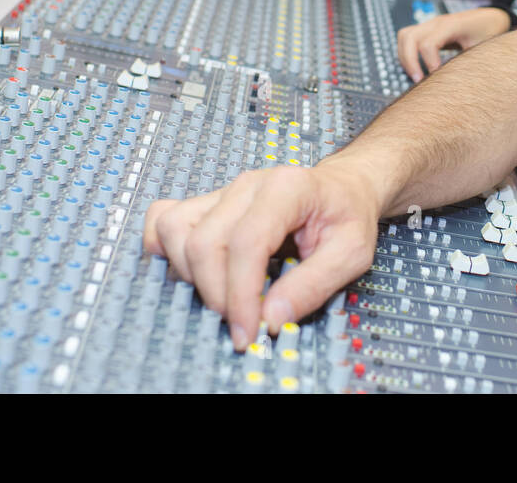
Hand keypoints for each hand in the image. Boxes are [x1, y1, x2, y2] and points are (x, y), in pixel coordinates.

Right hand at [143, 161, 382, 349]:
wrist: (343, 188)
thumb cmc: (347, 215)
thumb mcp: (351, 253)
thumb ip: (314, 286)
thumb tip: (271, 317)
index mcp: (287, 189)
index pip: (247, 242)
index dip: (241, 295)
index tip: (250, 331)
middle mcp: (248, 185)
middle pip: (205, 242)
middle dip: (217, 296)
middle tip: (242, 324)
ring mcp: (223, 192)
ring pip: (175, 230)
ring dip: (189, 275)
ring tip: (223, 298)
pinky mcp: (208, 203)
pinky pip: (164, 218)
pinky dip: (165, 248)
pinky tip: (189, 271)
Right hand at [395, 7, 510, 80]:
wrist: (490, 19)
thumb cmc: (489, 32)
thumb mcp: (483, 49)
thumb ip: (469, 64)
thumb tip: (457, 87)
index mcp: (452, 25)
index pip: (429, 43)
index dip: (430, 63)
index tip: (437, 78)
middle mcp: (437, 22)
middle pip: (409, 36)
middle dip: (409, 61)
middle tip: (419, 81)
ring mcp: (431, 24)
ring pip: (405, 36)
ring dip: (405, 57)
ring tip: (415, 76)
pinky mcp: (428, 30)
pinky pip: (408, 38)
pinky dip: (408, 53)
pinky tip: (418, 69)